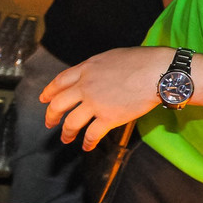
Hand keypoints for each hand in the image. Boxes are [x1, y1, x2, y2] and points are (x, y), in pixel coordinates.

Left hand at [40, 46, 171, 149]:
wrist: (158, 72)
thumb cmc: (143, 61)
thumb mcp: (112, 56)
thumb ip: (97, 67)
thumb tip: (95, 75)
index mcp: (87, 69)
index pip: (60, 82)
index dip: (49, 91)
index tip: (44, 99)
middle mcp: (86, 86)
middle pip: (58, 104)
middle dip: (51, 115)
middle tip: (50, 122)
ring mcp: (95, 103)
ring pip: (71, 122)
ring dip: (67, 132)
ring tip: (66, 138)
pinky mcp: (108, 118)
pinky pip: (92, 134)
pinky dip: (88, 142)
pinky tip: (87, 146)